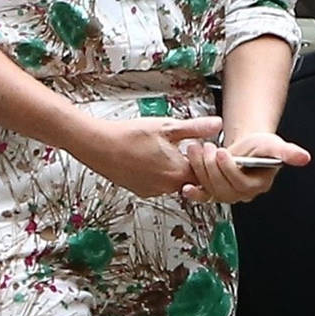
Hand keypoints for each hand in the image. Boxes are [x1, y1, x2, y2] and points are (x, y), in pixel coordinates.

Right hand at [73, 116, 223, 197]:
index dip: (206, 158)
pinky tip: (150, 157)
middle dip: (190, 164)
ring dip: (174, 168)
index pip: (206, 173)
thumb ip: (196, 128)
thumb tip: (217, 125)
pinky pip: (158, 184)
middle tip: (184, 145)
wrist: (97, 145)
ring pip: (174, 182)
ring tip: (164, 149)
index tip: (202, 146)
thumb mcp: (167, 126)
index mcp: (178, 172)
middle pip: (190, 179)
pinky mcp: (140, 190)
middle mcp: (166, 186)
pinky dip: (159, 172)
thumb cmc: (128, 136)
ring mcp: (152, 190)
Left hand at [181, 132, 311, 204]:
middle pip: (223, 187)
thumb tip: (304, 158)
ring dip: (200, 170)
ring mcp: (226, 194)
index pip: (241, 183)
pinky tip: (186, 187)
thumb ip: (288, 152)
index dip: (229, 169)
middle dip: (211, 167)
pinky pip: (203, 196)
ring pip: (210, 188)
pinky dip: (194, 193)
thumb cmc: (260, 146)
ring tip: (195, 150)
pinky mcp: (213, 192)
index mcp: (258, 186)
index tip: (222, 152)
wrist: (246, 146)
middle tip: (206, 148)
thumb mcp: (275, 145)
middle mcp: (241, 194)